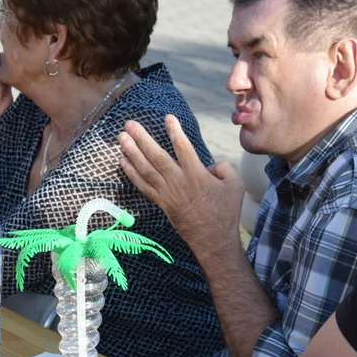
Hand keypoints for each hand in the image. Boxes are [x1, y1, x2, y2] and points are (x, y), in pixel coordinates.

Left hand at [117, 117, 244, 255]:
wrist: (213, 239)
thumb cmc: (226, 212)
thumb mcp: (235, 185)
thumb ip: (224, 168)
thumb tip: (209, 165)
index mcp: (197, 176)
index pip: (183, 148)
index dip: (174, 131)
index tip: (167, 117)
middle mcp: (179, 183)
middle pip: (156, 157)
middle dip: (142, 139)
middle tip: (129, 124)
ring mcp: (167, 194)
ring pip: (146, 170)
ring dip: (132, 152)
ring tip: (121, 137)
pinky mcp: (162, 203)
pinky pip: (143, 186)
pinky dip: (132, 173)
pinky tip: (123, 161)